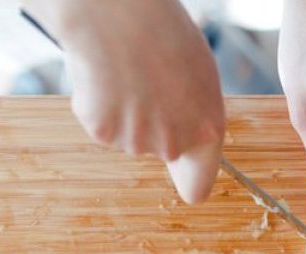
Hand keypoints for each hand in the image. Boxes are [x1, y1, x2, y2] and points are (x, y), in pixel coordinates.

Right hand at [22, 0, 224, 203]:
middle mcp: (174, 143)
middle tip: (147, 85)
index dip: (191, 178)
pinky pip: (100, 124)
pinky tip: (104, 77)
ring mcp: (137, 140)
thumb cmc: (162, 32)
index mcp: (207, 129)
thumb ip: (194, 111)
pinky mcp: (102, 132)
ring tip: (126, 74)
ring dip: (125, 112)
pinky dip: (98, 105)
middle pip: (161, 151)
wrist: (118, 14)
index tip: (187, 180)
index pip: (198, 185)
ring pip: (129, 137)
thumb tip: (186, 129)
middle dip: (154, 126)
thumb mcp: (197, 73)